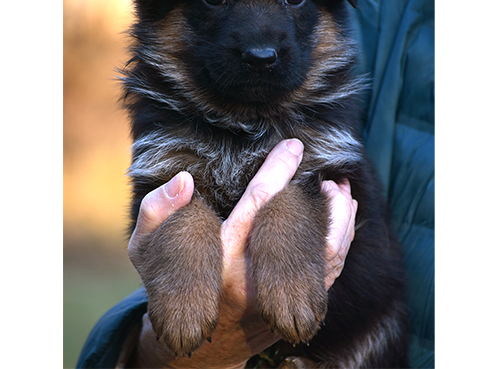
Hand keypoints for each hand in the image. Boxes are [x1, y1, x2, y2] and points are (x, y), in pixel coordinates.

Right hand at [123, 139, 357, 368]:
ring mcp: (280, 299)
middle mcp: (256, 280)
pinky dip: (342, 244)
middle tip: (333, 176)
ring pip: (327, 255)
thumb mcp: (147, 249)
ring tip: (343, 192)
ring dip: (341, 220)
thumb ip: (157, 211)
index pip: (259, 203)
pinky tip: (343, 223)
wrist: (196, 343)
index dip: (279, 170)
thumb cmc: (171, 285)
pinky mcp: (295, 310)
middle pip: (304, 231)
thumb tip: (184, 179)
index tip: (293, 145)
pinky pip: (331, 274)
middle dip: (325, 200)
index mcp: (222, 258)